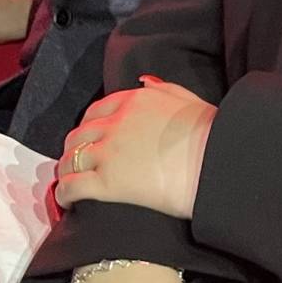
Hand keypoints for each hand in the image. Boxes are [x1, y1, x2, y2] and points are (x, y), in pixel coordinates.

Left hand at [56, 78, 215, 219]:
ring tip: (68, 181)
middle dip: (73, 147)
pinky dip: (64, 194)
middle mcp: (115, 123)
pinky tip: (67, 201)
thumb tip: (144, 81)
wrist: (217, 162)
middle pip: (78, 134)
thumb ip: (162, 88)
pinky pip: (72, 187)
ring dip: (65, 170)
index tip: (91, 138)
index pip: (97, 111)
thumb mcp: (186, 98)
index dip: (89, 126)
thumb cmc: (211, 133)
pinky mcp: (106, 182)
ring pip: (69, 159)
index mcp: (133, 101)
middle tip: (77, 161)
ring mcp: (108, 153)